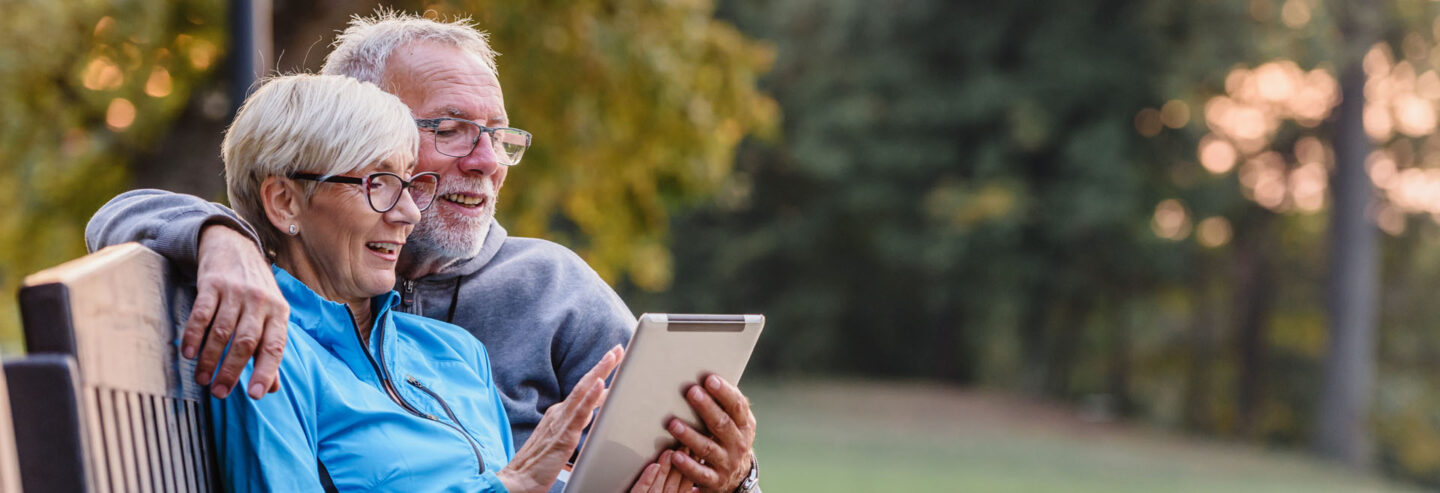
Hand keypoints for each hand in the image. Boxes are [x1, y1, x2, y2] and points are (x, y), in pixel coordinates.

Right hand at [189, 224, 288, 398]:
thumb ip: (270, 350)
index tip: (255, 395)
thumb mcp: (271, 315)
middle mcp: (260, 301)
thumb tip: (271, 387)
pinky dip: (194, 335)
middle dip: (232, 370)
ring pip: (223, 331)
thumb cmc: (255, 289)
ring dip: (211, 358)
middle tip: (220, 392)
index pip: (275, 346)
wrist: (235, 246)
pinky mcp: (213, 283)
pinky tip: (188, 353)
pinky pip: (202, 313)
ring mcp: (236, 291)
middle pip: (246, 342)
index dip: (265, 371)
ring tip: (202, 379)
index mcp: (279, 312)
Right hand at [498, 346, 623, 492]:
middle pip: (584, 385)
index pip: (582, 390)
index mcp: (559, 415)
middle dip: (602, 366)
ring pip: (583, 392)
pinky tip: (600, 384)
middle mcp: (559, 414)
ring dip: (599, 373)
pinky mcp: (563, 436)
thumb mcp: (560, 442)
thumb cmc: (538, 466)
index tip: (612, 359)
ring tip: (613, 357)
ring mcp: (560, 422)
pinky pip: (579, 413)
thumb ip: (573, 428)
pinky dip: (590, 397)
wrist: (518, 482)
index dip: (598, 374)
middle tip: (618, 349)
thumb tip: (591, 419)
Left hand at [631, 450, 695, 492]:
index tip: (694, 455)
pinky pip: (640, 490)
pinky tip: (653, 466)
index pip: (684, 489)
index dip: (690, 471)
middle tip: (685, 446)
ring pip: (658, 485)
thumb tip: (687, 476)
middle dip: (681, 465)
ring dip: (666, 468)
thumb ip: (677, 490)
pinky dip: (647, 478)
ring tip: (670, 452)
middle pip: (673, 485)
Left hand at [666, 375, 755, 492]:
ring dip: (690, 435)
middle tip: (691, 392)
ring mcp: (727, 463)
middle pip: (722, 424)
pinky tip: (674, 455)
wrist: (736, 476)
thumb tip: (704, 373)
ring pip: (708, 448)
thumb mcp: (734, 422)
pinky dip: (687, 465)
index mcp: (745, 425)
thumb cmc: (727, 438)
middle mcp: (739, 444)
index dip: (725, 392)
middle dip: (706, 408)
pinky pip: (700, 473)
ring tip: (673, 423)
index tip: (710, 379)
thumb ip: (724, 403)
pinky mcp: (715, 480)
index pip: (737, 406)